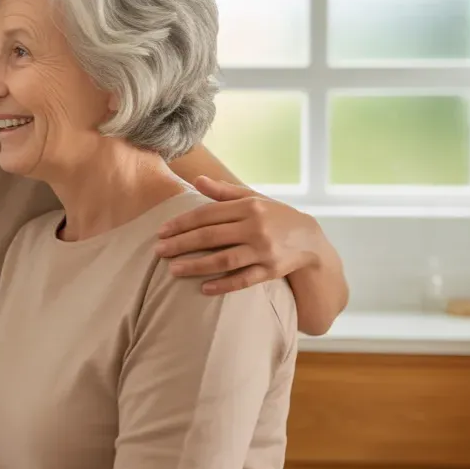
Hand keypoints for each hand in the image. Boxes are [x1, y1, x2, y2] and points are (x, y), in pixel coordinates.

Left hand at [156, 176, 323, 294]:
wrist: (310, 239)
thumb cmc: (274, 216)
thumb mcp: (252, 199)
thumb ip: (224, 192)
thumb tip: (196, 180)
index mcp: (249, 207)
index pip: (208, 214)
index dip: (182, 223)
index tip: (161, 232)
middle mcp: (256, 227)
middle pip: (211, 237)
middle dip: (182, 244)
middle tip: (159, 251)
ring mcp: (264, 250)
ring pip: (225, 260)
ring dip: (197, 266)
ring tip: (173, 270)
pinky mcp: (272, 271)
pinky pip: (244, 279)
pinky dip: (224, 285)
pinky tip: (204, 288)